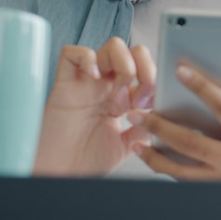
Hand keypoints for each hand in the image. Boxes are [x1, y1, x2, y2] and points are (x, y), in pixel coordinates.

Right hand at [33, 37, 155, 175]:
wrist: (61, 174)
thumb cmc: (86, 160)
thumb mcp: (126, 145)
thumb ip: (144, 127)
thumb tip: (160, 112)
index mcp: (122, 96)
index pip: (144, 68)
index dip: (153, 78)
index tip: (153, 102)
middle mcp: (106, 85)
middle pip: (132, 50)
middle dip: (143, 67)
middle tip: (138, 96)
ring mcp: (86, 82)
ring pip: (111, 46)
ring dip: (122, 64)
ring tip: (118, 94)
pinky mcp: (64, 84)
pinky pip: (73, 53)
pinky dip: (87, 58)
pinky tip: (94, 77)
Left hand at [128, 63, 220, 181]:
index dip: (201, 87)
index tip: (180, 70)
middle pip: (191, 143)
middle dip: (160, 127)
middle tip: (136, 113)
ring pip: (183, 171)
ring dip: (156, 158)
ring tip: (137, 144)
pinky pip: (189, 182)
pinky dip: (170, 172)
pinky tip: (155, 160)